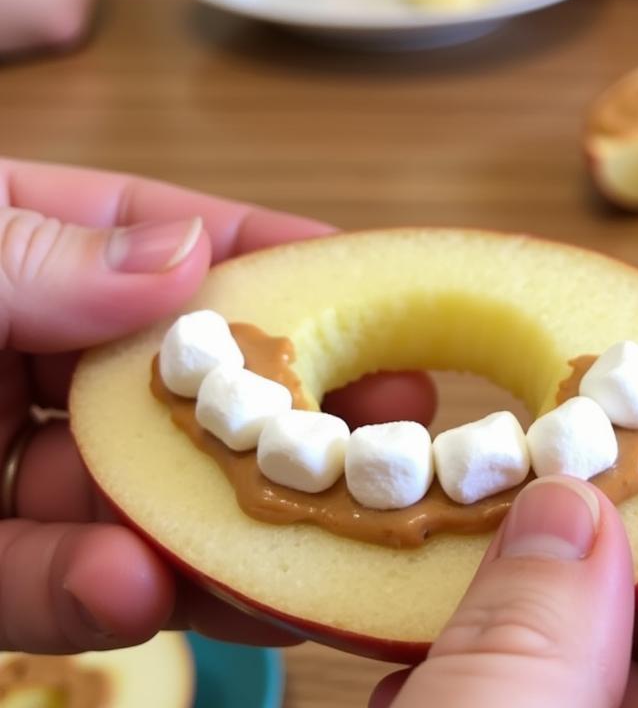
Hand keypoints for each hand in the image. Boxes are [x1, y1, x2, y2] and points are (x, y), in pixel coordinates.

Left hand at [0, 157, 435, 653]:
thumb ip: (41, 254)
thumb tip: (187, 256)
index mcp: (26, 257)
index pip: (167, 244)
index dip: (271, 260)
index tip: (367, 276)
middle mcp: (29, 358)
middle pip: (184, 385)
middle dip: (288, 406)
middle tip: (396, 420)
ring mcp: (0, 464)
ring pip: (136, 499)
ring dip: (216, 524)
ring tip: (305, 529)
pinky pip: (39, 587)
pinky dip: (91, 595)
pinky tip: (134, 588)